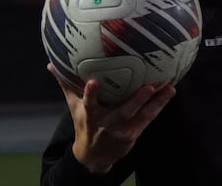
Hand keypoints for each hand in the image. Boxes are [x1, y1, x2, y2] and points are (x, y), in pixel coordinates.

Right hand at [47, 64, 175, 173]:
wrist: (94, 156)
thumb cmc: (85, 124)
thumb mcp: (74, 106)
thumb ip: (66, 84)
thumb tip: (51, 65)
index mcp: (91, 115)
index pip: (88, 102)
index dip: (91, 93)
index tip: (93, 81)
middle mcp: (107, 123)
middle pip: (123, 111)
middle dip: (135, 100)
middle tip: (148, 87)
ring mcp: (122, 129)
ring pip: (141, 115)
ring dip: (155, 102)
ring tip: (168, 88)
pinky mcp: (134, 133)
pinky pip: (148, 118)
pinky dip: (159, 105)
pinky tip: (170, 93)